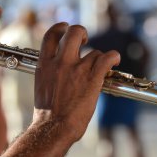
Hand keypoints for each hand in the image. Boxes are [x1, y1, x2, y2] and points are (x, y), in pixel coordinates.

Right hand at [33, 23, 119, 141]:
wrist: (53, 128)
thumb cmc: (46, 114)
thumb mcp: (41, 86)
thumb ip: (49, 72)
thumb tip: (56, 69)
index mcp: (45, 64)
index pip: (51, 35)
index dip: (60, 27)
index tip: (65, 28)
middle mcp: (60, 62)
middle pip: (73, 32)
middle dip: (81, 32)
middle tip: (85, 40)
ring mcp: (77, 69)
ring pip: (94, 50)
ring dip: (99, 57)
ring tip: (102, 64)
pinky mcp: (92, 78)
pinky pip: (107, 58)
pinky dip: (113, 57)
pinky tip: (114, 60)